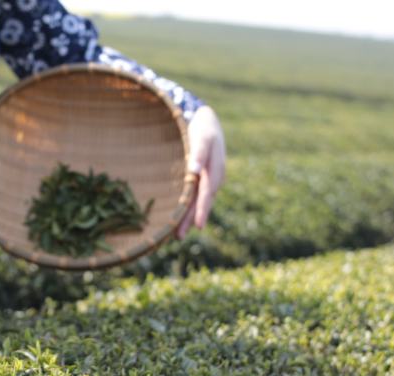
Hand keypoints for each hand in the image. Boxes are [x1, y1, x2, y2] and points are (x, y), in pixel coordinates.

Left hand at [176, 106, 225, 238]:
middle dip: (191, 219)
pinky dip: (188, 207)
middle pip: (201, 202)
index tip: (197, 225)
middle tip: (179, 236)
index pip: (207, 194)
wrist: (206, 120)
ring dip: (189, 217)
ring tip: (178, 234)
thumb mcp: (202, 136)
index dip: (201, 210)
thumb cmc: (203, 128)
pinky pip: (194, 196)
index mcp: (215, 171)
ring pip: (197, 201)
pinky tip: (180, 216)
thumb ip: (199, 152)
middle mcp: (212, 178)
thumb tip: (194, 171)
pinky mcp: (200, 178)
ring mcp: (207, 179)